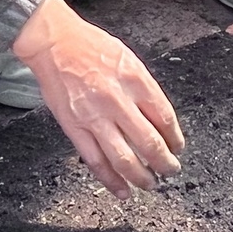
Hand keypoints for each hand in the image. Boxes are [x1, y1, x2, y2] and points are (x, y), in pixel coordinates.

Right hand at [11, 0, 184, 198]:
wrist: (54, 42)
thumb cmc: (89, 46)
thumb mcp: (128, 59)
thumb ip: (144, 88)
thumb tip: (159, 118)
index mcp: (135, 80)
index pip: (164, 117)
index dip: (175, 138)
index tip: (178, 147)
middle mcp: (118, 100)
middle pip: (150, 143)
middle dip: (165, 163)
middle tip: (171, 170)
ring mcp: (95, 117)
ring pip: (125, 159)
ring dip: (143, 177)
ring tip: (151, 184)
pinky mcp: (75, 129)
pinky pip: (96, 162)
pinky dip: (111, 181)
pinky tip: (122, 190)